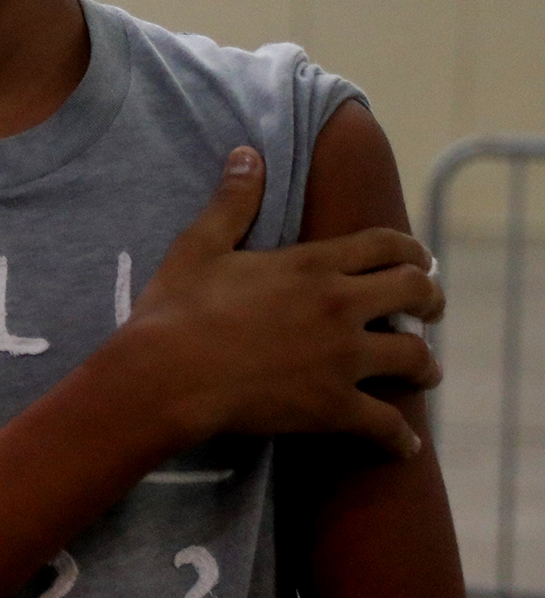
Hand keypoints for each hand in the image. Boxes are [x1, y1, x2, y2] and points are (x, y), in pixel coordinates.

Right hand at [108, 146, 441, 456]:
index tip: (418, 262)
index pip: (387, 245)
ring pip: (415, 358)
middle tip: (428, 311)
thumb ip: (234, 200)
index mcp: (313, 265)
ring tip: (424, 373)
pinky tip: (404, 444)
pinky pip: (386, 425)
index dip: (411, 251)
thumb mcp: (201, 246)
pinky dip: (400, 438)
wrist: (165, 376)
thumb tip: (248, 153)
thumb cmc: (177, 309)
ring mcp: (342, 359)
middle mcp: (340, 306)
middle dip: (431, 300)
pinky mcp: (333, 407)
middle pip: (416, 293)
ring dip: (426, 366)